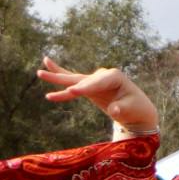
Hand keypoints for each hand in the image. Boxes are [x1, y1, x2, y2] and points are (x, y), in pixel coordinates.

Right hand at [38, 58, 159, 132]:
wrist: (137, 109)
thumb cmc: (136, 108)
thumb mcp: (131, 109)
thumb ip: (122, 108)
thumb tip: (114, 110)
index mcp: (115, 76)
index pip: (97, 82)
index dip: (85, 88)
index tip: (72, 91)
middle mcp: (103, 74)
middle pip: (81, 78)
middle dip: (64, 79)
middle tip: (43, 75)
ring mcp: (95, 79)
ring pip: (73, 79)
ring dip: (56, 77)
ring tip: (39, 73)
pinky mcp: (89, 87)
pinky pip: (72, 83)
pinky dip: (60, 80)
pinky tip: (46, 70)